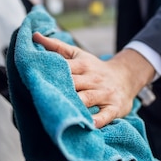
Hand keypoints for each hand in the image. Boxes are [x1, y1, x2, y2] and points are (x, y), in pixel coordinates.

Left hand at [32, 32, 154, 127]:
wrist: (126, 77)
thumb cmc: (95, 68)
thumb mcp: (78, 54)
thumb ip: (56, 46)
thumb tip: (35, 36)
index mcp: (83, 65)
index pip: (65, 68)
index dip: (50, 73)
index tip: (34, 79)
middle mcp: (93, 78)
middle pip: (74, 84)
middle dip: (59, 90)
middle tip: (41, 99)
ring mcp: (104, 93)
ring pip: (87, 98)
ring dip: (75, 104)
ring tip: (60, 112)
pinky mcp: (114, 108)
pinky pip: (105, 116)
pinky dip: (97, 121)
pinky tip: (87, 125)